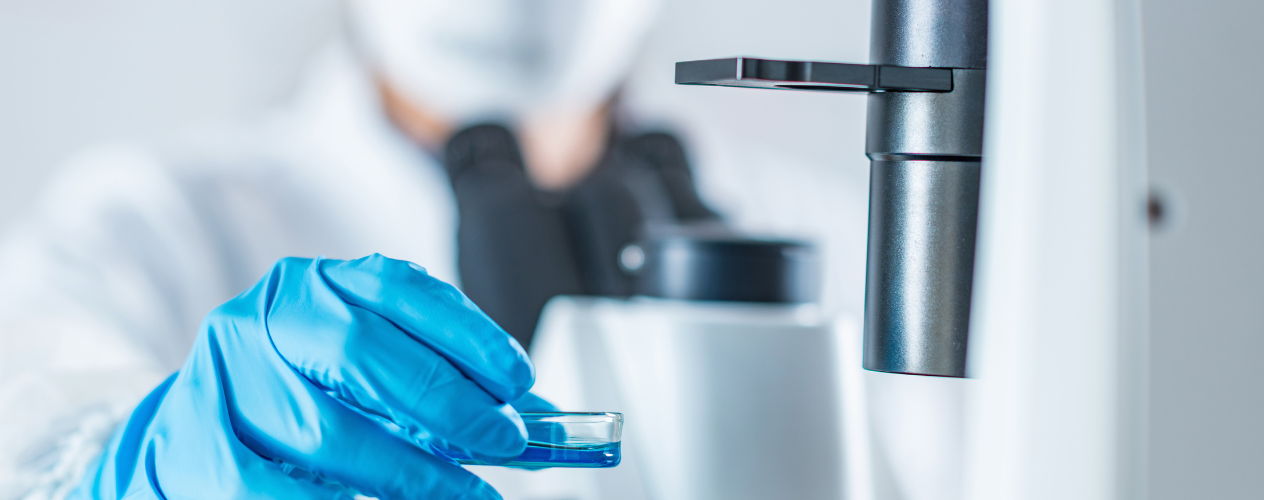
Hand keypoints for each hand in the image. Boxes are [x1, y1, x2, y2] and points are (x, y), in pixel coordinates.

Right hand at [73, 254, 534, 498]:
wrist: (189, 429)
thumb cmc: (296, 392)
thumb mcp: (367, 367)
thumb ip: (445, 384)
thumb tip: (540, 421)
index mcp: (319, 285)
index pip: (401, 291)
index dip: (468, 335)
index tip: (520, 382)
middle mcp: (269, 318)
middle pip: (362, 354)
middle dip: (446, 403)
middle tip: (504, 442)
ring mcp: (230, 379)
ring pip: (326, 431)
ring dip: (410, 472)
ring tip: (465, 493)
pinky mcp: (202, 444)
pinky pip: (279, 489)